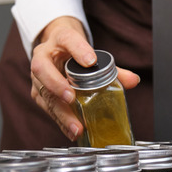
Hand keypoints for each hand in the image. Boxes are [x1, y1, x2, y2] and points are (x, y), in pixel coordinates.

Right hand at [30, 16, 139, 140]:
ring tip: (76, 126)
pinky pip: (47, 108)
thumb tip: (133, 81)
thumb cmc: (74, 52)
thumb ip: (113, 69)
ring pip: (43, 93)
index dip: (78, 50)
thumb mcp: (92, 55)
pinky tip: (72, 132)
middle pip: (43, 69)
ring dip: (60, 112)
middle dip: (56, 85)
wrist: (56, 49)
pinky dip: (61, 121)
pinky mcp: (38, 93)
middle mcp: (43, 56)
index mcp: (60, 39)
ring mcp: (37, 76)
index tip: (91, 60)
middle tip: (71, 97)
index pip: (67, 39)